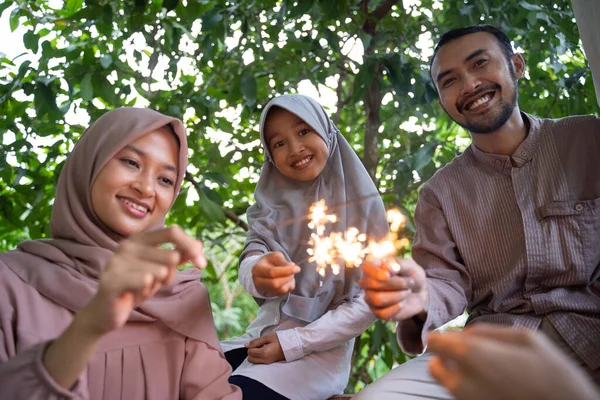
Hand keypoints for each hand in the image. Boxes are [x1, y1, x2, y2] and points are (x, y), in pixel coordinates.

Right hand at [80, 225, 206, 334]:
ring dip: (157, 285)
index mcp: (140, 238)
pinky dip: (146, 291)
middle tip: (155, 283)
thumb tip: (200, 246)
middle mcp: (127, 244)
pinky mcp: (111, 279)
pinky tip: (134, 294)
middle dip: (171, 275)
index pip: (173, 232)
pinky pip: (145, 281)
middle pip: (171, 255)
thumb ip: (180, 255)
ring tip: (142, 288)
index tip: (202, 264)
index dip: (191, 246)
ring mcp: (117, 260)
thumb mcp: (162, 269)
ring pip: (161, 272)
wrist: (108, 311)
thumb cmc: (137, 286)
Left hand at [246, 333, 284, 363]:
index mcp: (264, 353)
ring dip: (255, 355)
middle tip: (259, 345)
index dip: (251, 346)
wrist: (291, 345)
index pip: (250, 352)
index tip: (258, 342)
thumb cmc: (280, 339)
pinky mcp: (269, 364)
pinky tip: (265, 351)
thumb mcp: (268, 337)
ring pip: (254, 362)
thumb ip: (256, 341)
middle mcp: (264, 360)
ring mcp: (267, 363)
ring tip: (262, 348)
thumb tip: (245, 345)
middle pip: (250, 359)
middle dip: (252, 352)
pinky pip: (259, 362)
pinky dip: (259, 357)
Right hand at [251, 252, 299, 296]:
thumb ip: (282, 261)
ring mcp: (265, 289)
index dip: (286, 271)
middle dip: (288, 277)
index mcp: (257, 269)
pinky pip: (283, 293)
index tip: (297, 268)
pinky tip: (288, 279)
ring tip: (290, 274)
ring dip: (289, 281)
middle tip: (295, 270)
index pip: (272, 272)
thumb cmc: (269, 261)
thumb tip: (292, 267)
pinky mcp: (272, 294)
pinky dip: (289, 286)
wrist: (263, 270)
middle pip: (275, 283)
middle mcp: (258, 281)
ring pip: (280, 290)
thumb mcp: (275, 256)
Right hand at [359, 258, 428, 320]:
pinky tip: (402, 303)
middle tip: (409, 282)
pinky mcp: (377, 312)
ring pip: (378, 299)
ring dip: (397, 296)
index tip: (388, 275)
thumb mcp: (409, 266)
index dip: (376, 272)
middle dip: (395, 283)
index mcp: (373, 267)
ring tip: (407, 292)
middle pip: (373, 284)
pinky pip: (382, 313)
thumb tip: (384, 266)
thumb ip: (397, 264)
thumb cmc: (411, 275)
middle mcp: (368, 283)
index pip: (366, 267)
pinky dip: (396, 308)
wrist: (420, 292)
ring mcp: (371, 298)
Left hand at [427, 324, 599, 399]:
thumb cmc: (552, 373)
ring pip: (446, 383)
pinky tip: (493, 384)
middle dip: (446, 357)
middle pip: (434, 365)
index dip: (441, 337)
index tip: (452, 336)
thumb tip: (464, 333)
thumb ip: (487, 331)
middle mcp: (461, 381)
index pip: (433, 342)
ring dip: (456, 374)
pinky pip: (461, 397)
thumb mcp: (525, 338)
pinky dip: (469, 388)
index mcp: (470, 354)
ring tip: (484, 371)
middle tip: (469, 354)